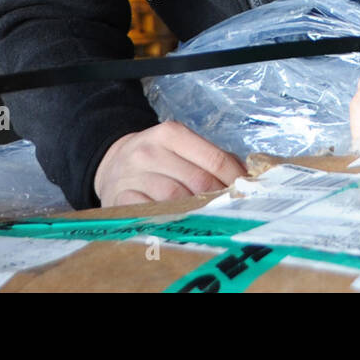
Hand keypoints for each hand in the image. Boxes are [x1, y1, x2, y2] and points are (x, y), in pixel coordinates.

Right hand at [94, 120, 245, 207]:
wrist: (111, 162)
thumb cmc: (156, 158)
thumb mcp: (181, 146)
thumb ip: (212, 158)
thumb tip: (247, 176)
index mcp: (171, 133)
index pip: (214, 158)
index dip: (235, 179)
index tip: (248, 193)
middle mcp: (150, 151)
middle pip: (198, 181)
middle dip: (219, 200)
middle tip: (231, 211)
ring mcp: (133, 175)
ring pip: (176, 200)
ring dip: (197, 213)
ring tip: (208, 221)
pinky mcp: (119, 198)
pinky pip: (150, 214)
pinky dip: (168, 222)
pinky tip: (179, 226)